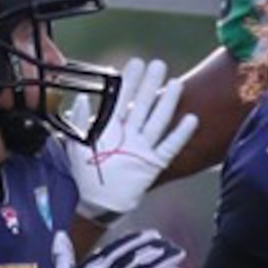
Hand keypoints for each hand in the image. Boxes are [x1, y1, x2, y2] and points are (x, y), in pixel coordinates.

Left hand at [66, 58, 199, 224]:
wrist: (94, 203)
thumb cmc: (84, 175)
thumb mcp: (77, 147)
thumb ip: (78, 123)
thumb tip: (81, 98)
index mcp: (111, 130)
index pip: (121, 101)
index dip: (128, 82)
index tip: (136, 63)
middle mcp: (130, 135)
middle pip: (142, 106)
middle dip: (150, 86)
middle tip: (158, 65)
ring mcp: (143, 148)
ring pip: (157, 121)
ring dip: (167, 103)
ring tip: (176, 84)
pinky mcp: (152, 164)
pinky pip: (169, 147)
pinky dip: (179, 135)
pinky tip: (190, 119)